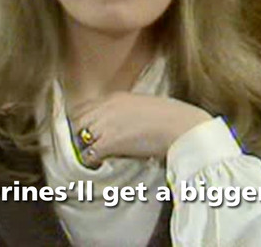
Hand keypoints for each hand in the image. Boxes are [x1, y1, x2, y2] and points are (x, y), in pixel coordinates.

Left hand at [69, 92, 211, 167]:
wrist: (182, 127)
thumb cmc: (172, 117)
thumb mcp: (145, 104)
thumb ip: (129, 110)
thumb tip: (125, 124)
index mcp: (116, 97)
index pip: (86, 106)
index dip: (85, 120)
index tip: (88, 131)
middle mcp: (107, 108)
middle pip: (78, 120)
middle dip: (81, 133)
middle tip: (89, 145)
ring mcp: (106, 124)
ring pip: (81, 137)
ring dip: (86, 147)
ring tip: (95, 156)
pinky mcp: (109, 142)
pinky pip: (89, 155)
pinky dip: (92, 161)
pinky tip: (99, 165)